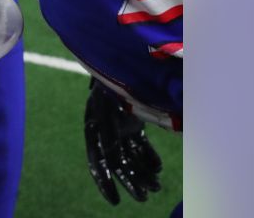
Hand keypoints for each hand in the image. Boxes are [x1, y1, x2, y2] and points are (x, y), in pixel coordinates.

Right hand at [84, 78, 162, 203]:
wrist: (124, 53)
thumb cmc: (117, 75)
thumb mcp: (113, 100)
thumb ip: (114, 126)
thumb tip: (113, 154)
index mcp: (95, 124)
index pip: (98, 160)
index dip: (105, 182)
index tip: (116, 201)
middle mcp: (105, 127)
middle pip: (117, 162)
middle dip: (131, 181)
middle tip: (145, 198)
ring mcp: (118, 126)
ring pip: (130, 156)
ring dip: (143, 172)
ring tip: (157, 188)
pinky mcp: (131, 123)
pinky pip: (138, 145)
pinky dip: (148, 158)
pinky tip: (158, 169)